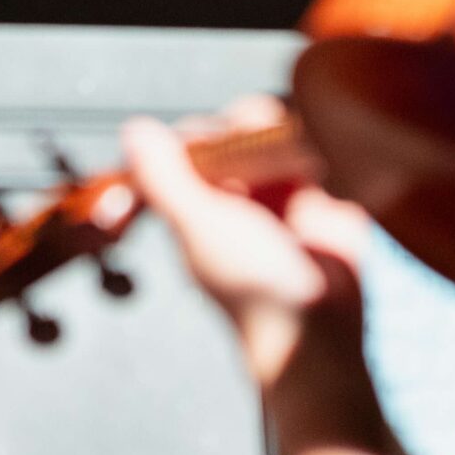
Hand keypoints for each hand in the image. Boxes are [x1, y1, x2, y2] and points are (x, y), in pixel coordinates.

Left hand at [126, 113, 409, 454]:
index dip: (192, 136)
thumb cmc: (252, 286)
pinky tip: (317, 170)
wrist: (320, 326)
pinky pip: (308, 145)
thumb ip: (164, 180)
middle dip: (242, 132)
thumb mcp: (200, 227)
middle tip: (256, 161)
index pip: (185, 145)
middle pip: (230, 128)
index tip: (203, 145)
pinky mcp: (317, 193)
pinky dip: (311, 147)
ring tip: (295, 166)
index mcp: (195, 203)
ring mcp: (276, 191)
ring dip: (279, 138)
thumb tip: (134, 130)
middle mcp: (233, 193)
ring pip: (270, 130)